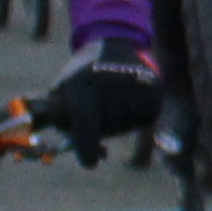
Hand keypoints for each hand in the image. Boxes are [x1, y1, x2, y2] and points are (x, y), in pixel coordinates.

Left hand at [39, 49, 161, 148]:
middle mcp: (110, 82)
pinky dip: (135, 117)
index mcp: (81, 84)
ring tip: (111, 102)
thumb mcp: (60, 95)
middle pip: (107, 129)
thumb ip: (58, 123)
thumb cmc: (80, 80)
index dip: (86, 149)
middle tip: (95, 113)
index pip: (86, 126)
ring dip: (117, 123)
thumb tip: (71, 155)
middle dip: (99, 130)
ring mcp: (135, 83)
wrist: (112, 47)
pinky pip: (144, 119)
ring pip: (126, 125)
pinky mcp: (153, 87)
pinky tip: (127, 101)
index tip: (89, 163)